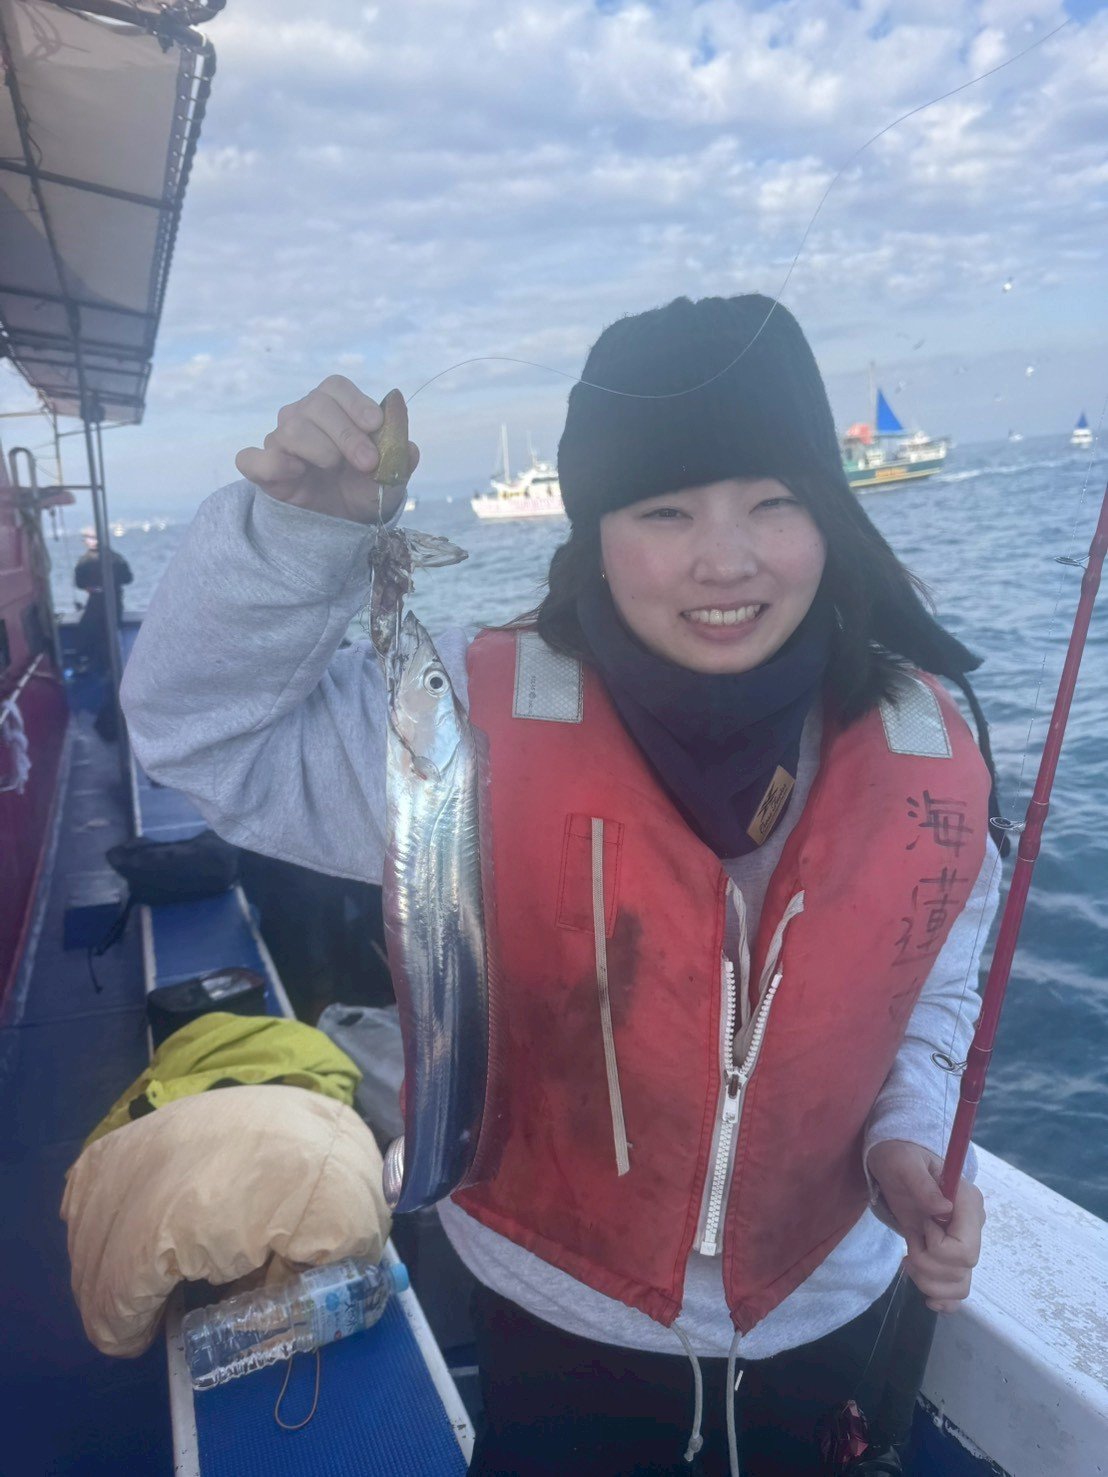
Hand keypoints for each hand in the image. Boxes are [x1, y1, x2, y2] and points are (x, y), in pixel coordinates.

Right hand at [235, 375, 419, 524]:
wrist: (344, 523)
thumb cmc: (365, 489)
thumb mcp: (392, 475)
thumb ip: (400, 453)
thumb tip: (404, 429)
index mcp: (334, 408)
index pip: (335, 387)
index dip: (355, 403)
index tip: (375, 425)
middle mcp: (302, 417)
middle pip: (314, 405)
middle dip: (346, 434)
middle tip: (368, 463)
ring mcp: (279, 442)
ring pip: (290, 429)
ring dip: (320, 450)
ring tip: (333, 468)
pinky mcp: (262, 470)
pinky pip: (250, 458)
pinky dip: (272, 464)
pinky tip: (297, 475)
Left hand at [867, 1139, 984, 1313]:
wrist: (896, 1163)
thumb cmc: (900, 1158)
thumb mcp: (905, 1164)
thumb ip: (922, 1185)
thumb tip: (943, 1208)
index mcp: (968, 1203)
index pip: (965, 1249)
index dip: (938, 1247)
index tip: (921, 1226)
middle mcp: (972, 1226)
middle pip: (961, 1270)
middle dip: (928, 1265)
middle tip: (909, 1244)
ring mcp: (963, 1242)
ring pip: (960, 1285)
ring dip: (929, 1282)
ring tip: (909, 1261)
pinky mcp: (950, 1255)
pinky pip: (958, 1290)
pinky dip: (944, 1299)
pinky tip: (928, 1297)